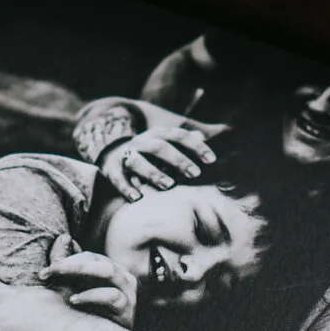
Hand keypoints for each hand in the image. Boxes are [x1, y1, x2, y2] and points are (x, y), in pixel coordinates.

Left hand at [43, 250, 138, 326]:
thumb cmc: (88, 320)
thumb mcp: (75, 290)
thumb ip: (67, 265)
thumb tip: (64, 238)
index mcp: (111, 272)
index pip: (89, 257)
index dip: (65, 260)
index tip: (42, 273)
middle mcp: (123, 279)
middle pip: (97, 260)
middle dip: (69, 264)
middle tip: (46, 273)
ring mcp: (128, 294)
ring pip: (108, 271)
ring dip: (79, 271)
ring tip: (57, 278)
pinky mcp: (128, 311)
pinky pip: (112, 296)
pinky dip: (91, 295)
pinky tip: (73, 300)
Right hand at [99, 108, 226, 198]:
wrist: (111, 152)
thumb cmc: (150, 152)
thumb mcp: (168, 142)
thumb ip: (190, 141)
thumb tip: (218, 133)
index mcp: (159, 134)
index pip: (180, 136)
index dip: (196, 146)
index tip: (212, 160)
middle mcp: (142, 142)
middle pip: (160, 147)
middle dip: (178, 159)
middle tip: (195, 174)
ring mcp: (126, 155)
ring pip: (138, 161)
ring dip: (154, 172)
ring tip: (169, 185)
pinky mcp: (111, 169)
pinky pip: (117, 178)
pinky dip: (126, 187)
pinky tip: (137, 197)